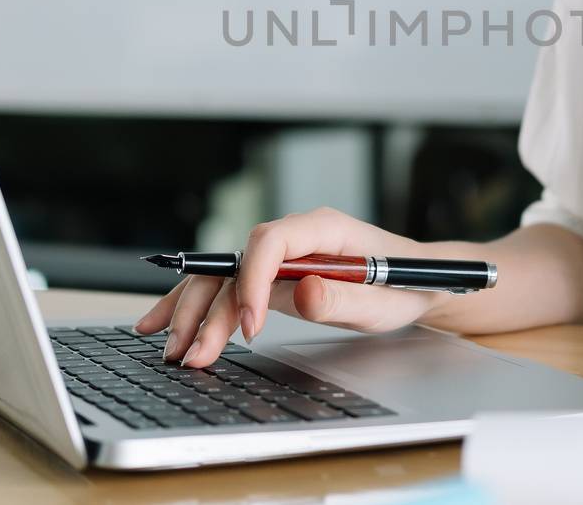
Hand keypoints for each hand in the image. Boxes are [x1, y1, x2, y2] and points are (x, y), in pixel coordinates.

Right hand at [132, 207, 436, 366]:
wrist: (419, 281)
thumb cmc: (408, 285)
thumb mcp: (386, 299)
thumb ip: (346, 296)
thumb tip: (305, 291)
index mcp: (323, 229)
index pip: (270, 241)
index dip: (253, 281)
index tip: (251, 326)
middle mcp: (295, 237)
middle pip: (236, 263)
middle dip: (207, 308)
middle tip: (192, 353)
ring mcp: (282, 257)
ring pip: (224, 278)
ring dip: (194, 313)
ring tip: (172, 351)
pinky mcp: (274, 278)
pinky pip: (229, 289)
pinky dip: (196, 308)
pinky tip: (163, 326)